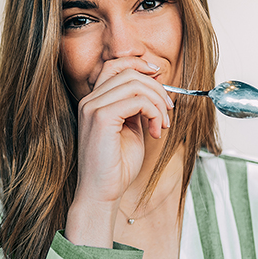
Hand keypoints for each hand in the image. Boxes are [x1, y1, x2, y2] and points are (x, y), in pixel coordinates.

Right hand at [65, 57, 173, 246]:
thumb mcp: (131, 130)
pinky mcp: (101, 118)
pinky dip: (154, 112)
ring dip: (158, 102)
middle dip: (157, 89)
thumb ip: (137, 108)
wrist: (101, 193)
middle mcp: (90, 101)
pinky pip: (137, 100)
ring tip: (162, 125)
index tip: (159, 76)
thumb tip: (155, 88)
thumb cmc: (115, 168)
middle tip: (168, 113)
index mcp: (94, 102)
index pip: (114, 66)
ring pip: (135, 84)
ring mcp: (93, 107)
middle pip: (129, 72)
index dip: (139, 65)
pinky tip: (155, 131)